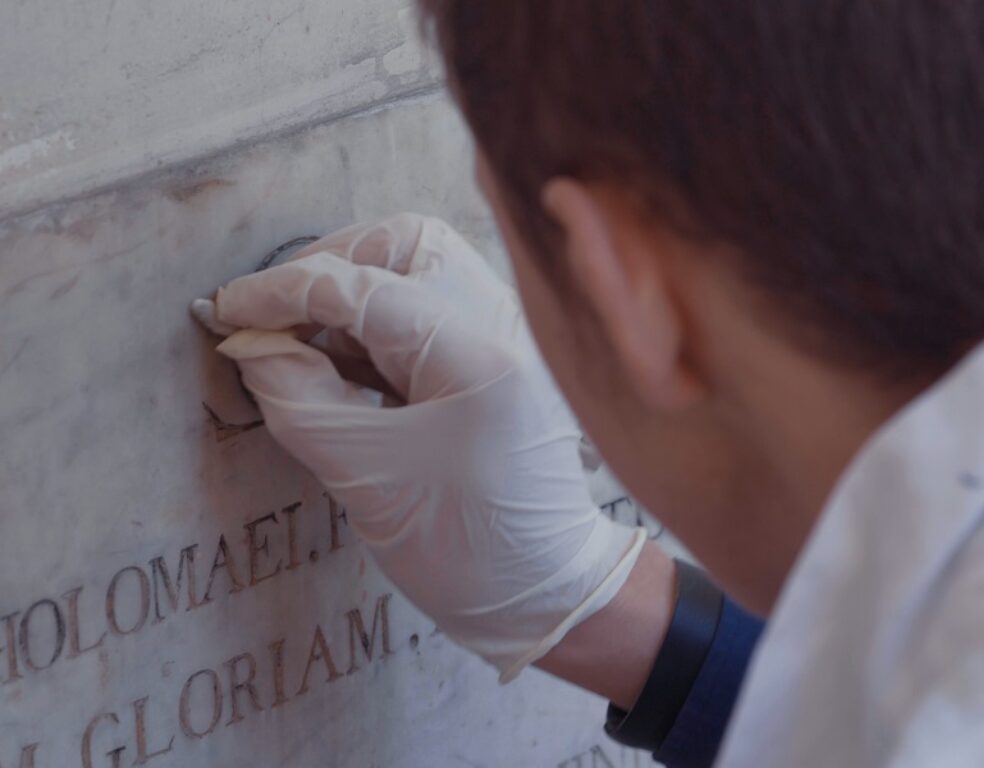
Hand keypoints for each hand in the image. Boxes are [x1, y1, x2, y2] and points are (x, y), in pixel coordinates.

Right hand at [191, 213, 645, 680]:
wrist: (547, 592)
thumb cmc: (466, 551)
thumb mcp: (365, 478)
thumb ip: (297, 398)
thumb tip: (248, 343)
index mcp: (478, 354)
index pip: (363, 286)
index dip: (281, 292)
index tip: (226, 310)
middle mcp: (505, 325)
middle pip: (406, 246)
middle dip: (326, 267)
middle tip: (272, 316)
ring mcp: (509, 337)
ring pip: (419, 271)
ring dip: (350, 294)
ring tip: (299, 346)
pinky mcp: (499, 358)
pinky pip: (430, 311)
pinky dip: (376, 325)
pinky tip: (338, 362)